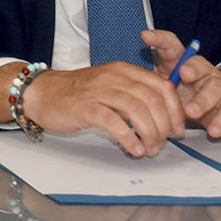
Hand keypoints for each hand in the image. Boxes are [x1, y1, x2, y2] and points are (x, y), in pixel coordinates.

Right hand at [21, 61, 188, 157]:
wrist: (42, 93)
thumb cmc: (79, 95)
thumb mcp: (111, 88)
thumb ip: (135, 98)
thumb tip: (163, 122)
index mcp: (124, 71)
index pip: (162, 85)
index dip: (175, 110)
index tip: (178, 129)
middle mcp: (114, 77)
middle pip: (152, 99)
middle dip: (163, 126)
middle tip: (162, 144)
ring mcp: (99, 90)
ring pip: (136, 109)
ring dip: (149, 134)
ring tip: (149, 149)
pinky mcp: (84, 106)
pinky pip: (113, 122)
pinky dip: (128, 137)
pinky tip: (133, 149)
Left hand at [145, 29, 220, 136]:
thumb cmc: (192, 94)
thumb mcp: (172, 89)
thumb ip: (154, 87)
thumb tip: (126, 92)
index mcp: (184, 63)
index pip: (172, 46)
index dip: (159, 40)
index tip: (145, 36)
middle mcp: (204, 70)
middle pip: (198, 65)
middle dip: (192, 69)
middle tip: (183, 75)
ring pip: (216, 88)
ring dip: (204, 100)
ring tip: (192, 112)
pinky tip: (214, 130)